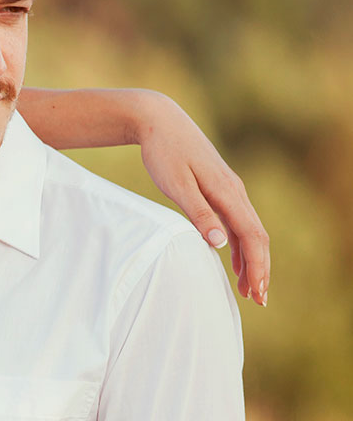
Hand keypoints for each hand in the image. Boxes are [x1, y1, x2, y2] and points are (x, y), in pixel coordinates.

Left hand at [138, 94, 269, 304]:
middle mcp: (234, 191)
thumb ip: (198, 214)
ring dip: (250, 260)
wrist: (159, 121)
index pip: (252, 237)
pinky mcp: (218, 188)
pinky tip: (234, 260)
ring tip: (247, 288)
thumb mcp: (176, 185)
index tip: (257, 292)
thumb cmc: (163, 153)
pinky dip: (239, 244)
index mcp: (227, 193)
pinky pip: (236, 221)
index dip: (258, 266)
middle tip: (258, 299)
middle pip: (257, 236)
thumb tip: (220, 244)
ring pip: (248, 230)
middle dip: (260, 269)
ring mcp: (228, 189)